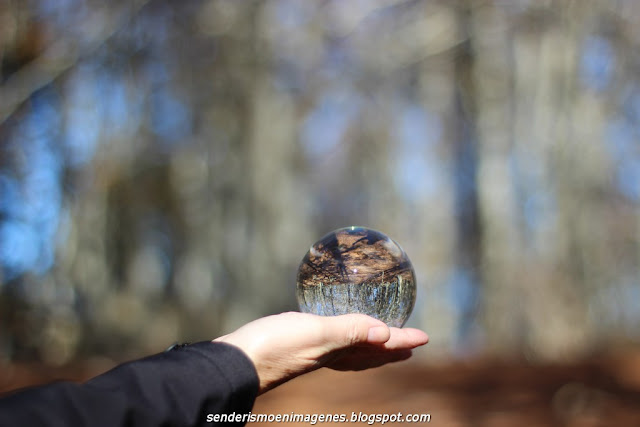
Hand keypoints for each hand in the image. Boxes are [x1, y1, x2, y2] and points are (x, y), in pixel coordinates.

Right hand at [213, 312, 428, 393]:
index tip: (425, 337)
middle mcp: (330, 355)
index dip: (402, 341)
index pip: (379, 347)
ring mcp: (313, 351)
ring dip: (371, 342)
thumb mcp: (316, 335)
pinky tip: (334, 329)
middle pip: (369, 352)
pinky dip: (344, 334)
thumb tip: (386, 334)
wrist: (238, 359)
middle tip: (410, 342)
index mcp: (338, 352)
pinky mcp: (298, 344)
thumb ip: (348, 332)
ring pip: (352, 348)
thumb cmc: (275, 346)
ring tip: (382, 337)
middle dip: (391, 347)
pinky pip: (332, 339)